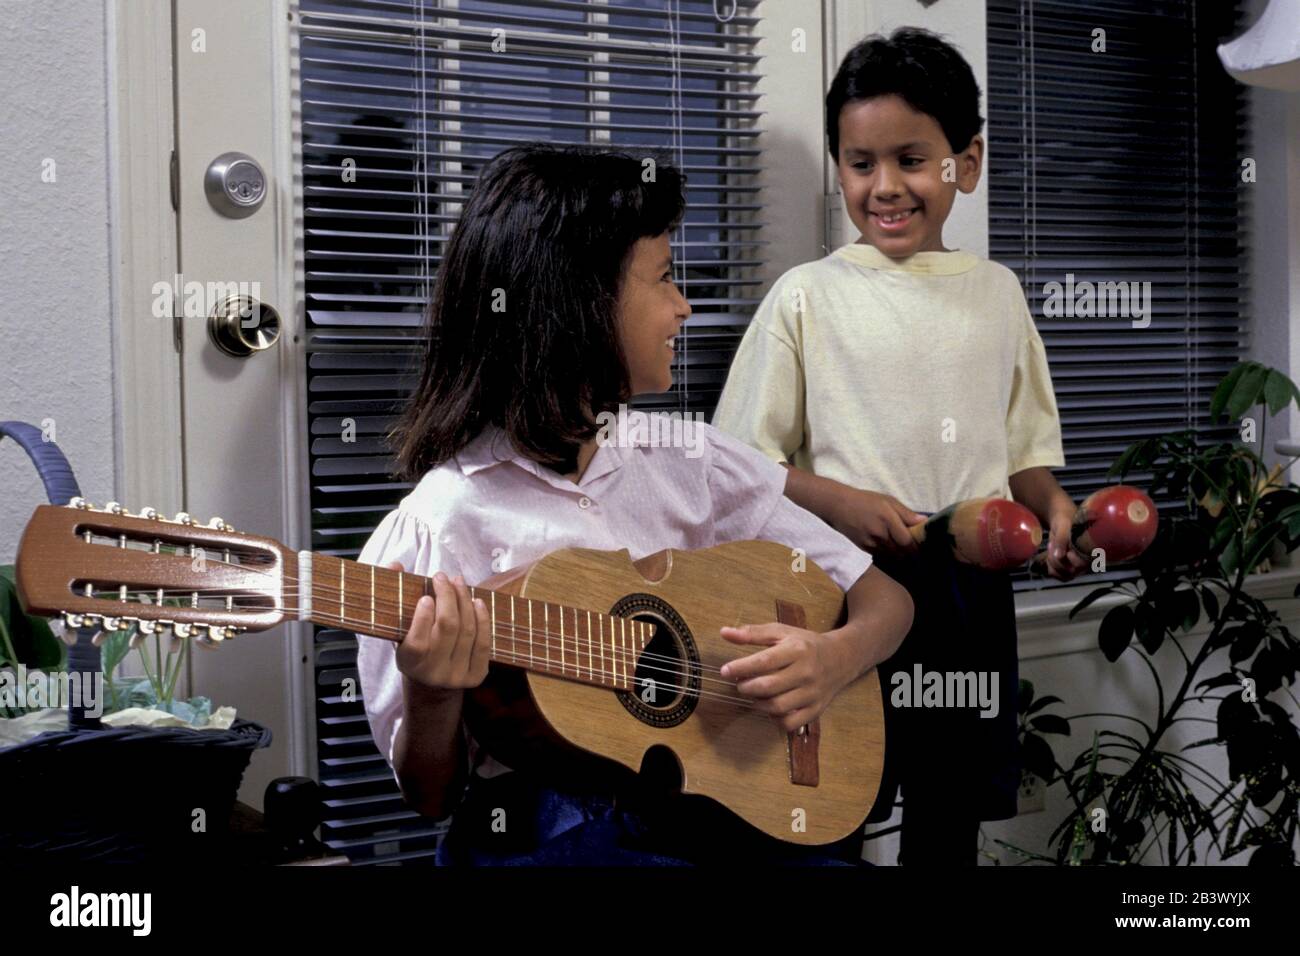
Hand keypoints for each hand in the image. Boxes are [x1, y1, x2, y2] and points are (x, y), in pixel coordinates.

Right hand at [388, 562, 491, 689]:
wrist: (431, 682)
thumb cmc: (414, 646)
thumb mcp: (399, 627)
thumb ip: (395, 595)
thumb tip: (395, 564)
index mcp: (409, 663)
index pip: (418, 642)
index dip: (423, 618)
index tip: (426, 597)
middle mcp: (433, 673)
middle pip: (448, 628)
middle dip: (448, 597)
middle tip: (442, 577)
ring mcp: (456, 676)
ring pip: (467, 631)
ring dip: (465, 601)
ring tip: (459, 582)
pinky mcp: (476, 676)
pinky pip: (484, 643)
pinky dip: (482, 619)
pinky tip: (477, 602)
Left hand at [717, 623, 851, 732]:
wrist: (841, 658)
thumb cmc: (805, 644)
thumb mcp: (781, 632)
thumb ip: (752, 633)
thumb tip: (724, 633)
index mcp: (797, 650)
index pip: (764, 662)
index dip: (741, 668)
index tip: (725, 671)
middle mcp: (806, 672)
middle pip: (769, 687)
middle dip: (746, 687)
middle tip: (739, 684)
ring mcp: (812, 693)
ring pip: (778, 707)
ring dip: (757, 703)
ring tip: (753, 695)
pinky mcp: (816, 710)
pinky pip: (790, 723)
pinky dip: (775, 719)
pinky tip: (769, 708)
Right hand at [833, 488, 924, 556]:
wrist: (839, 506)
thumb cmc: (866, 500)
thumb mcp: (888, 500)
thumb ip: (906, 513)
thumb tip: (924, 521)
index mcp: (888, 519)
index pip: (908, 541)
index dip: (917, 547)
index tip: (922, 547)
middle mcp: (880, 534)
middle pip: (901, 551)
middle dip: (910, 552)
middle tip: (915, 549)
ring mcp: (871, 543)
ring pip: (892, 555)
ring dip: (899, 553)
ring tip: (902, 548)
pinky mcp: (864, 548)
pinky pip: (881, 555)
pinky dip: (888, 553)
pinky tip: (889, 546)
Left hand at [1044, 507, 1087, 580]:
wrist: (1061, 518)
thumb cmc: (1066, 519)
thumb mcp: (1063, 525)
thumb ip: (1062, 538)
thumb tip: (1060, 556)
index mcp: (1090, 550)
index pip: (1083, 565)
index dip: (1073, 561)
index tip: (1067, 551)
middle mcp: (1085, 560)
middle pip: (1071, 573)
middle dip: (1057, 560)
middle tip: (1052, 544)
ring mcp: (1076, 565)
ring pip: (1064, 576)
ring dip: (1052, 564)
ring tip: (1051, 547)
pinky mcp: (1067, 566)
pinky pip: (1057, 575)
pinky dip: (1050, 566)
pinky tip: (1049, 554)